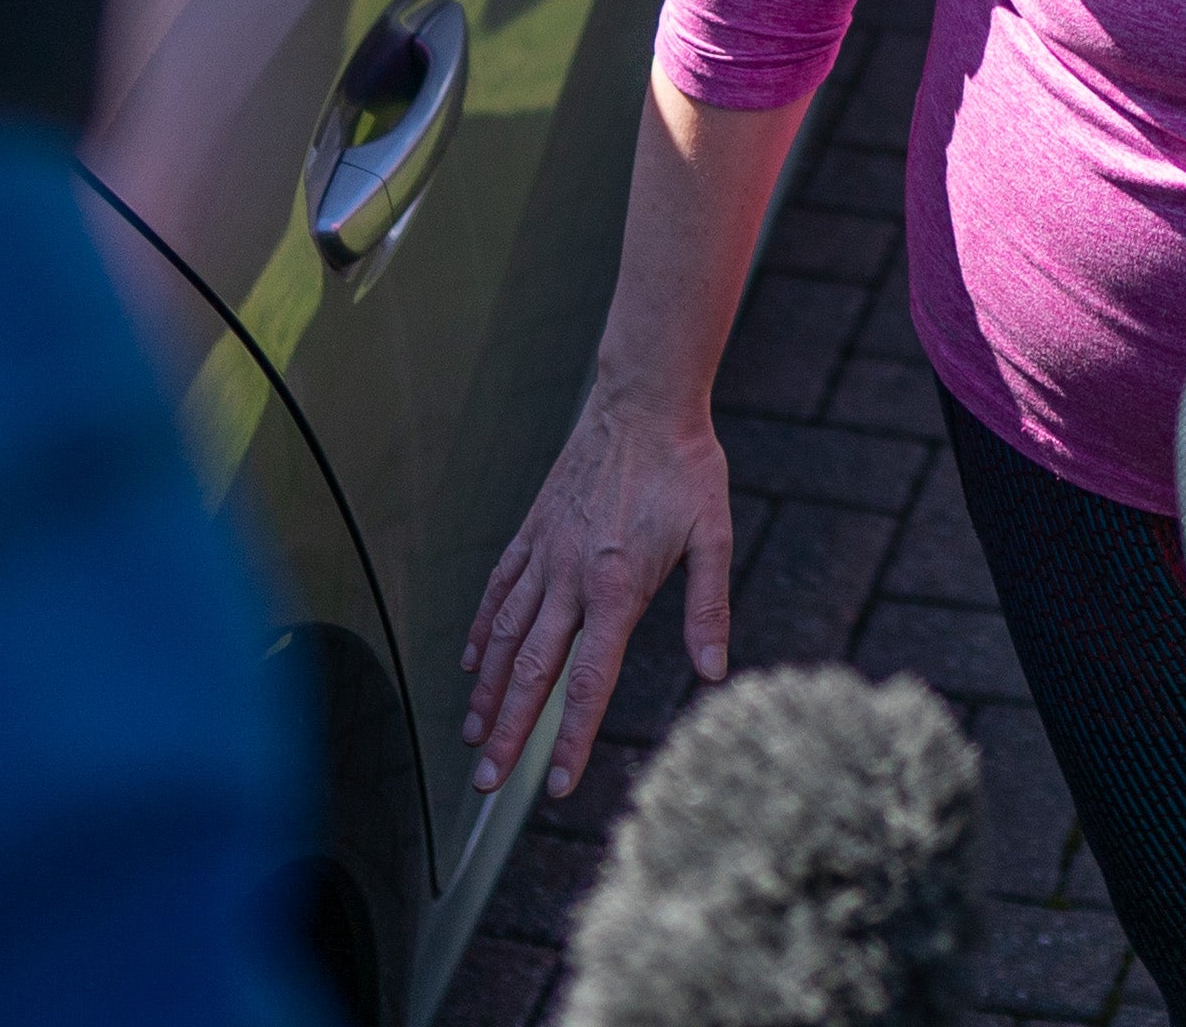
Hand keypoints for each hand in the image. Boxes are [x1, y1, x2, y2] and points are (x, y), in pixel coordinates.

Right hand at [459, 387, 732, 796]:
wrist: (644, 398)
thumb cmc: (686, 468)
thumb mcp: (714, 535)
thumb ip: (709, 607)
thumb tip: (714, 673)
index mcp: (616, 587)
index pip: (588, 681)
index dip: (570, 738)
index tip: (556, 785)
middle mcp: (569, 576)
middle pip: (532, 671)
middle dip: (507, 732)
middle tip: (484, 783)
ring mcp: (544, 551)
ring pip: (504, 635)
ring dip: (486, 690)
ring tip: (471, 734)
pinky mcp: (533, 529)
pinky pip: (498, 587)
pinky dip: (482, 627)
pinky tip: (473, 660)